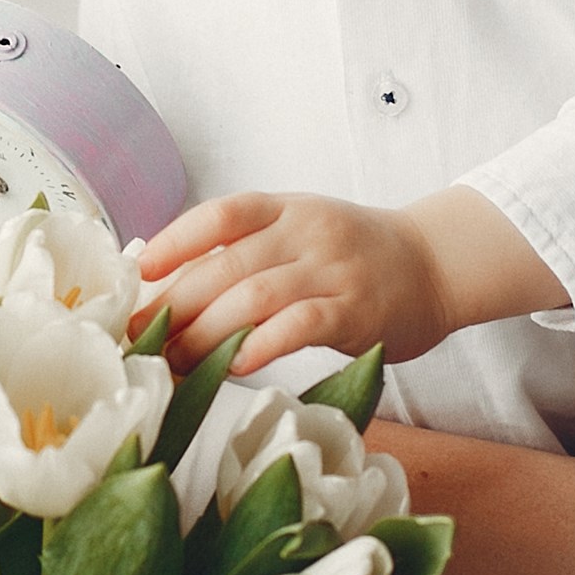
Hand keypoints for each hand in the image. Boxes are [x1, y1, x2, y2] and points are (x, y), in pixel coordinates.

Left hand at [135, 193, 447, 374]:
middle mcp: (306, 233)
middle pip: (227, 266)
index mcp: (284, 210)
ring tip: (175, 363)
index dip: (175, 240)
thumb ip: (244, 252)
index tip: (140, 271)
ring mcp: (333, 271)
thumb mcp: (299, 234)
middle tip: (142, 340)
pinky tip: (235, 364)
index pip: (221, 214)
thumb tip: (165, 286)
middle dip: (176, 306)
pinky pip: (302, 325)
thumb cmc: (352, 257)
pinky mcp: (356, 312)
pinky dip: (263, 344)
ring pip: (255, 297)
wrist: (434, 266)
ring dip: (205, 334)